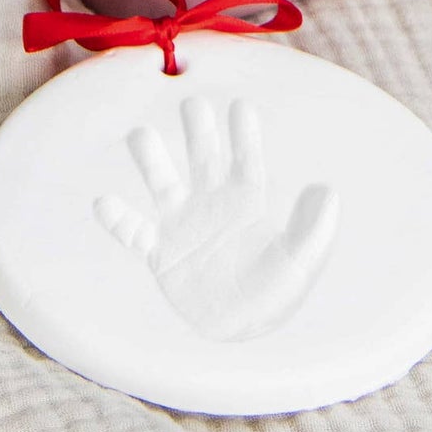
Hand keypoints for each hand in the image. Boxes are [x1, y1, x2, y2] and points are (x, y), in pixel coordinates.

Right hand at [95, 91, 339, 342]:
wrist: (240, 327)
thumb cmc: (276, 291)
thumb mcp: (301, 262)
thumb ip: (314, 229)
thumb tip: (326, 190)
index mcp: (247, 200)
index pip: (245, 158)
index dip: (244, 133)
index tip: (241, 107)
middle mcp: (212, 202)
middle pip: (202, 156)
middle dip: (198, 130)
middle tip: (194, 105)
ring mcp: (182, 224)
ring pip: (163, 182)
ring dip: (151, 159)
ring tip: (140, 135)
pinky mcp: (160, 253)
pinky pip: (134, 232)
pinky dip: (118, 220)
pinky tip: (105, 203)